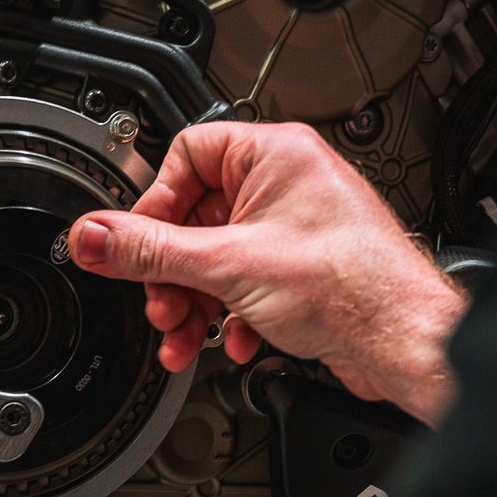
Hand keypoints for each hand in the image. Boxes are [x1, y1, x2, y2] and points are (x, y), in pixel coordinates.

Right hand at [71, 122, 465, 423]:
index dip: (155, 205)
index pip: (185, 155)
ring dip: (194, 301)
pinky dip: (230, 314)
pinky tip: (234, 341)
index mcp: (274, 154)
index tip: (137, 245)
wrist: (404, 342)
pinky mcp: (302, 269)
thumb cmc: (352, 286)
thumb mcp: (226, 266)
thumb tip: (92, 237)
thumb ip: (149, 252)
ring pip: (217, 257)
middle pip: (195, 216)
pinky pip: (244, 282)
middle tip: (162, 302)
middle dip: (172, 271)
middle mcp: (287, 183)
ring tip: (184, 335)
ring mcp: (295, 227)